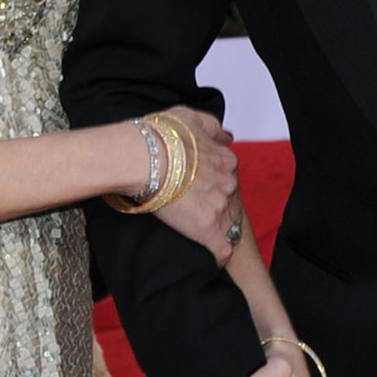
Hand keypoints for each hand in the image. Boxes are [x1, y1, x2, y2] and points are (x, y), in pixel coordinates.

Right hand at [148, 106, 241, 264]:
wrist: (144, 158)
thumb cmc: (161, 135)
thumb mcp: (189, 117)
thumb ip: (212, 126)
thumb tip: (227, 135)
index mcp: (225, 159)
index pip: (229, 177)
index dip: (217, 185)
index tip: (204, 192)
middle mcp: (229, 182)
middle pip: (232, 201)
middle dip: (220, 207)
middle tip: (201, 213)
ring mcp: (221, 206)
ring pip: (231, 225)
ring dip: (221, 231)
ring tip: (207, 237)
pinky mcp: (208, 229)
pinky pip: (223, 249)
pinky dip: (220, 256)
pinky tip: (214, 260)